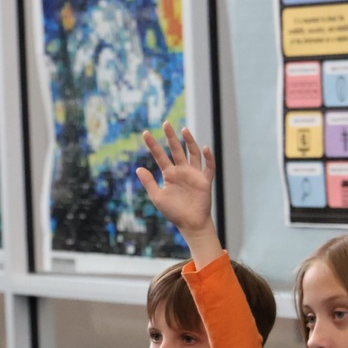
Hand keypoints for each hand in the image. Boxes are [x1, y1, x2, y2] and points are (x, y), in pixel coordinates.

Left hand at [136, 122, 215, 241]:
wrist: (190, 224)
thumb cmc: (174, 212)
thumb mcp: (158, 197)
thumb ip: (149, 183)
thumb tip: (138, 168)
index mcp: (170, 174)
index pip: (160, 156)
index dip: (153, 145)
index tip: (145, 133)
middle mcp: (182, 171)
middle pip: (176, 150)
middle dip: (171, 137)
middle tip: (165, 123)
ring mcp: (194, 174)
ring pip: (192, 153)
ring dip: (189, 142)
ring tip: (183, 130)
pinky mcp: (205, 181)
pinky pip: (209, 167)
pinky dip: (208, 158)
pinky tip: (204, 148)